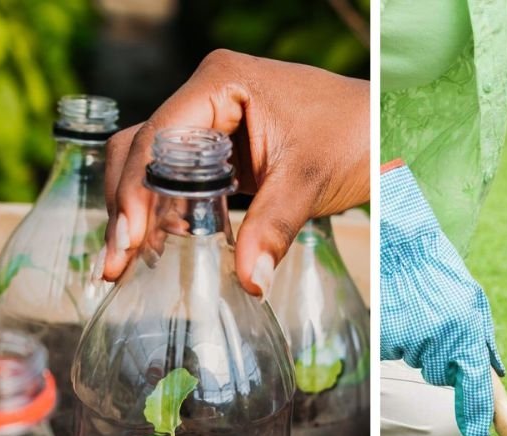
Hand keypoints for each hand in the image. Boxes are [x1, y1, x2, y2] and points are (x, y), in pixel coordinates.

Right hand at [101, 50, 370, 295]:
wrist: (389, 129)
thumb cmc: (358, 133)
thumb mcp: (311, 179)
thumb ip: (275, 227)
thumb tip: (248, 281)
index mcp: (220, 83)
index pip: (157, 137)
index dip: (136, 190)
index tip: (128, 240)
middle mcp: (207, 96)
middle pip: (141, 150)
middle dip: (126, 206)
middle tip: (118, 264)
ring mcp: (214, 123)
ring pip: (153, 165)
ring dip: (139, 212)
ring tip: (126, 265)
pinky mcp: (226, 152)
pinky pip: (183, 180)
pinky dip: (168, 212)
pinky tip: (158, 251)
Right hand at [379, 162, 503, 435]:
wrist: (401, 242)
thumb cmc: (440, 270)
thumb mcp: (473, 303)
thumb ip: (483, 343)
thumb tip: (496, 375)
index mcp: (468, 333)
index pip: (475, 387)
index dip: (477, 416)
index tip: (479, 435)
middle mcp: (441, 341)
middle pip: (442, 375)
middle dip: (442, 360)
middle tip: (438, 325)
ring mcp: (411, 341)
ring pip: (419, 363)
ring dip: (421, 345)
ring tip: (419, 310)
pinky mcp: (385, 337)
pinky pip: (396, 351)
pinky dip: (398, 338)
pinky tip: (401, 311)